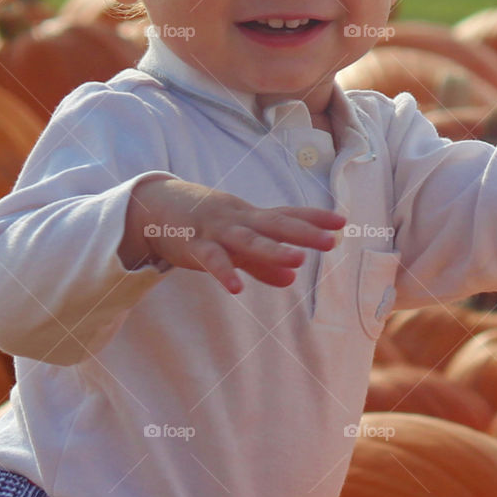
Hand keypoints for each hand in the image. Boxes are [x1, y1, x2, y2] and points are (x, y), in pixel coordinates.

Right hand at [120, 176, 345, 293]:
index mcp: (250, 217)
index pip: (286, 215)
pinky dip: (224, 273)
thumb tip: (291, 279)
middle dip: (304, 232)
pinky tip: (238, 289)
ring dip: (272, 250)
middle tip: (332, 241)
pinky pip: (212, 260)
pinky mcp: (194, 246)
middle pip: (274, 225)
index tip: (342, 221)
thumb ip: (261, 263)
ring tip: (297, 260)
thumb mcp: (234, 243)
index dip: (312, 218)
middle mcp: (238, 220)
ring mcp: (216, 231)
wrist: (154, 207)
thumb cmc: (201, 224)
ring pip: (248, 240)